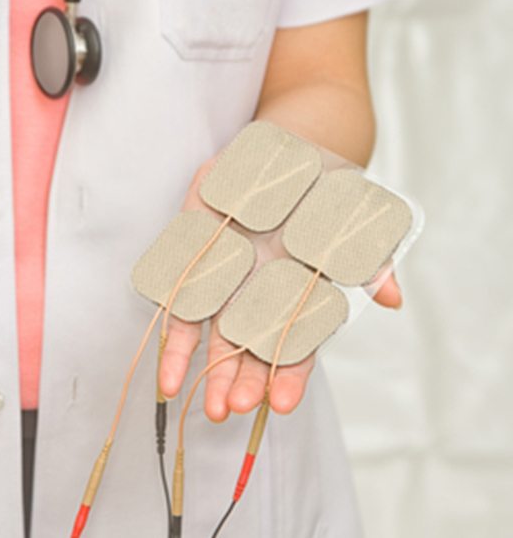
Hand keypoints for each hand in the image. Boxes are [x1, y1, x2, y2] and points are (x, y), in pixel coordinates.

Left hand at [157, 162, 401, 418]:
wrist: (286, 149)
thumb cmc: (324, 191)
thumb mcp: (354, 219)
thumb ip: (370, 258)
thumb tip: (392, 297)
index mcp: (297, 295)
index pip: (294, 347)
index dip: (287, 376)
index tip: (280, 405)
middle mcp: (259, 295)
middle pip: (248, 348)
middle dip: (239, 381)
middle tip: (230, 409)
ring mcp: (226, 280)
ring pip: (210, 333)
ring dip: (202, 368)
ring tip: (195, 402)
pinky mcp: (194, 256)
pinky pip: (180, 299)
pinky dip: (173, 334)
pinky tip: (166, 370)